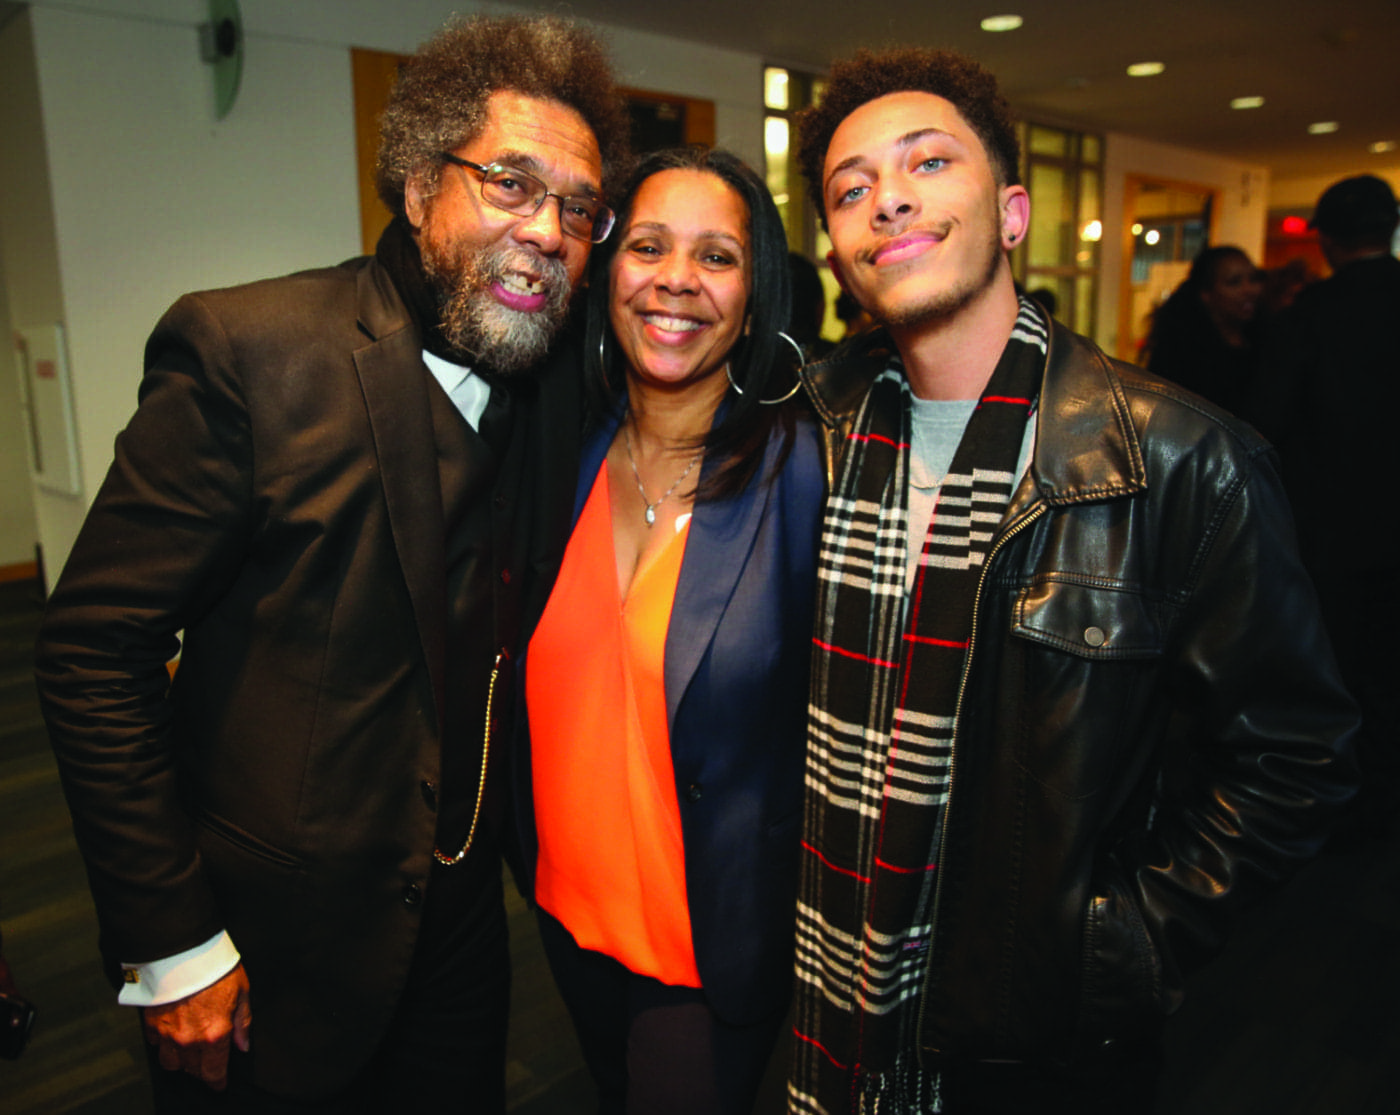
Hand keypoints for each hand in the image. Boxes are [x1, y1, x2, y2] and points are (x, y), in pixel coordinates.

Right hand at [141, 963, 251, 1089]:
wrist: (182, 952)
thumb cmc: (214, 967)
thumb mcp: (242, 991)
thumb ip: (242, 1022)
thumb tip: (243, 1044)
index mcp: (214, 1034)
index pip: (214, 1072)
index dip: (218, 1082)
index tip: (220, 1084)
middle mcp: (189, 1040)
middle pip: (192, 1070)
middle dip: (202, 1069)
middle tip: (209, 1060)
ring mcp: (167, 1034)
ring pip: (171, 1063)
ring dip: (181, 1060)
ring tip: (190, 1049)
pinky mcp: (151, 1024)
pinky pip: (156, 1045)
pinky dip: (164, 1043)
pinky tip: (173, 1032)